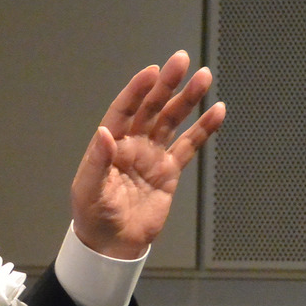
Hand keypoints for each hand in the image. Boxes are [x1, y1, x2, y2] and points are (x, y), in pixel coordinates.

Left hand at [70, 50, 225, 258]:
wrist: (113, 244)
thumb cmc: (93, 216)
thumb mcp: (88, 189)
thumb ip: (96, 161)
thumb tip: (104, 132)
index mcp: (110, 144)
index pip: (124, 109)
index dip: (138, 90)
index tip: (153, 71)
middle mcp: (132, 143)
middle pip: (151, 108)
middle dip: (166, 85)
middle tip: (181, 61)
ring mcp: (152, 155)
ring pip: (172, 121)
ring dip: (188, 99)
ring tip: (204, 77)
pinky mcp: (169, 171)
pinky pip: (189, 146)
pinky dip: (203, 129)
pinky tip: (217, 112)